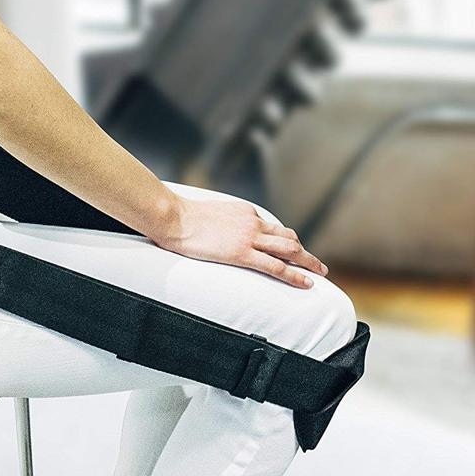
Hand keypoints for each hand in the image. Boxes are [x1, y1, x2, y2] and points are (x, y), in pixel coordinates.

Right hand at [150, 195, 328, 288]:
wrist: (174, 217)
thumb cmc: (183, 217)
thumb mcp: (210, 213)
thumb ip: (223, 222)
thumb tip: (220, 233)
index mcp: (244, 211)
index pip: (272, 226)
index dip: (286, 240)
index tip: (293, 250)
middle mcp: (252, 222)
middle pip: (288, 237)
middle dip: (304, 252)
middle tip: (317, 264)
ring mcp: (249, 237)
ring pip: (289, 249)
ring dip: (307, 261)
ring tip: (319, 272)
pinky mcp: (242, 253)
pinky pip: (276, 266)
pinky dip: (295, 274)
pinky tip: (306, 282)